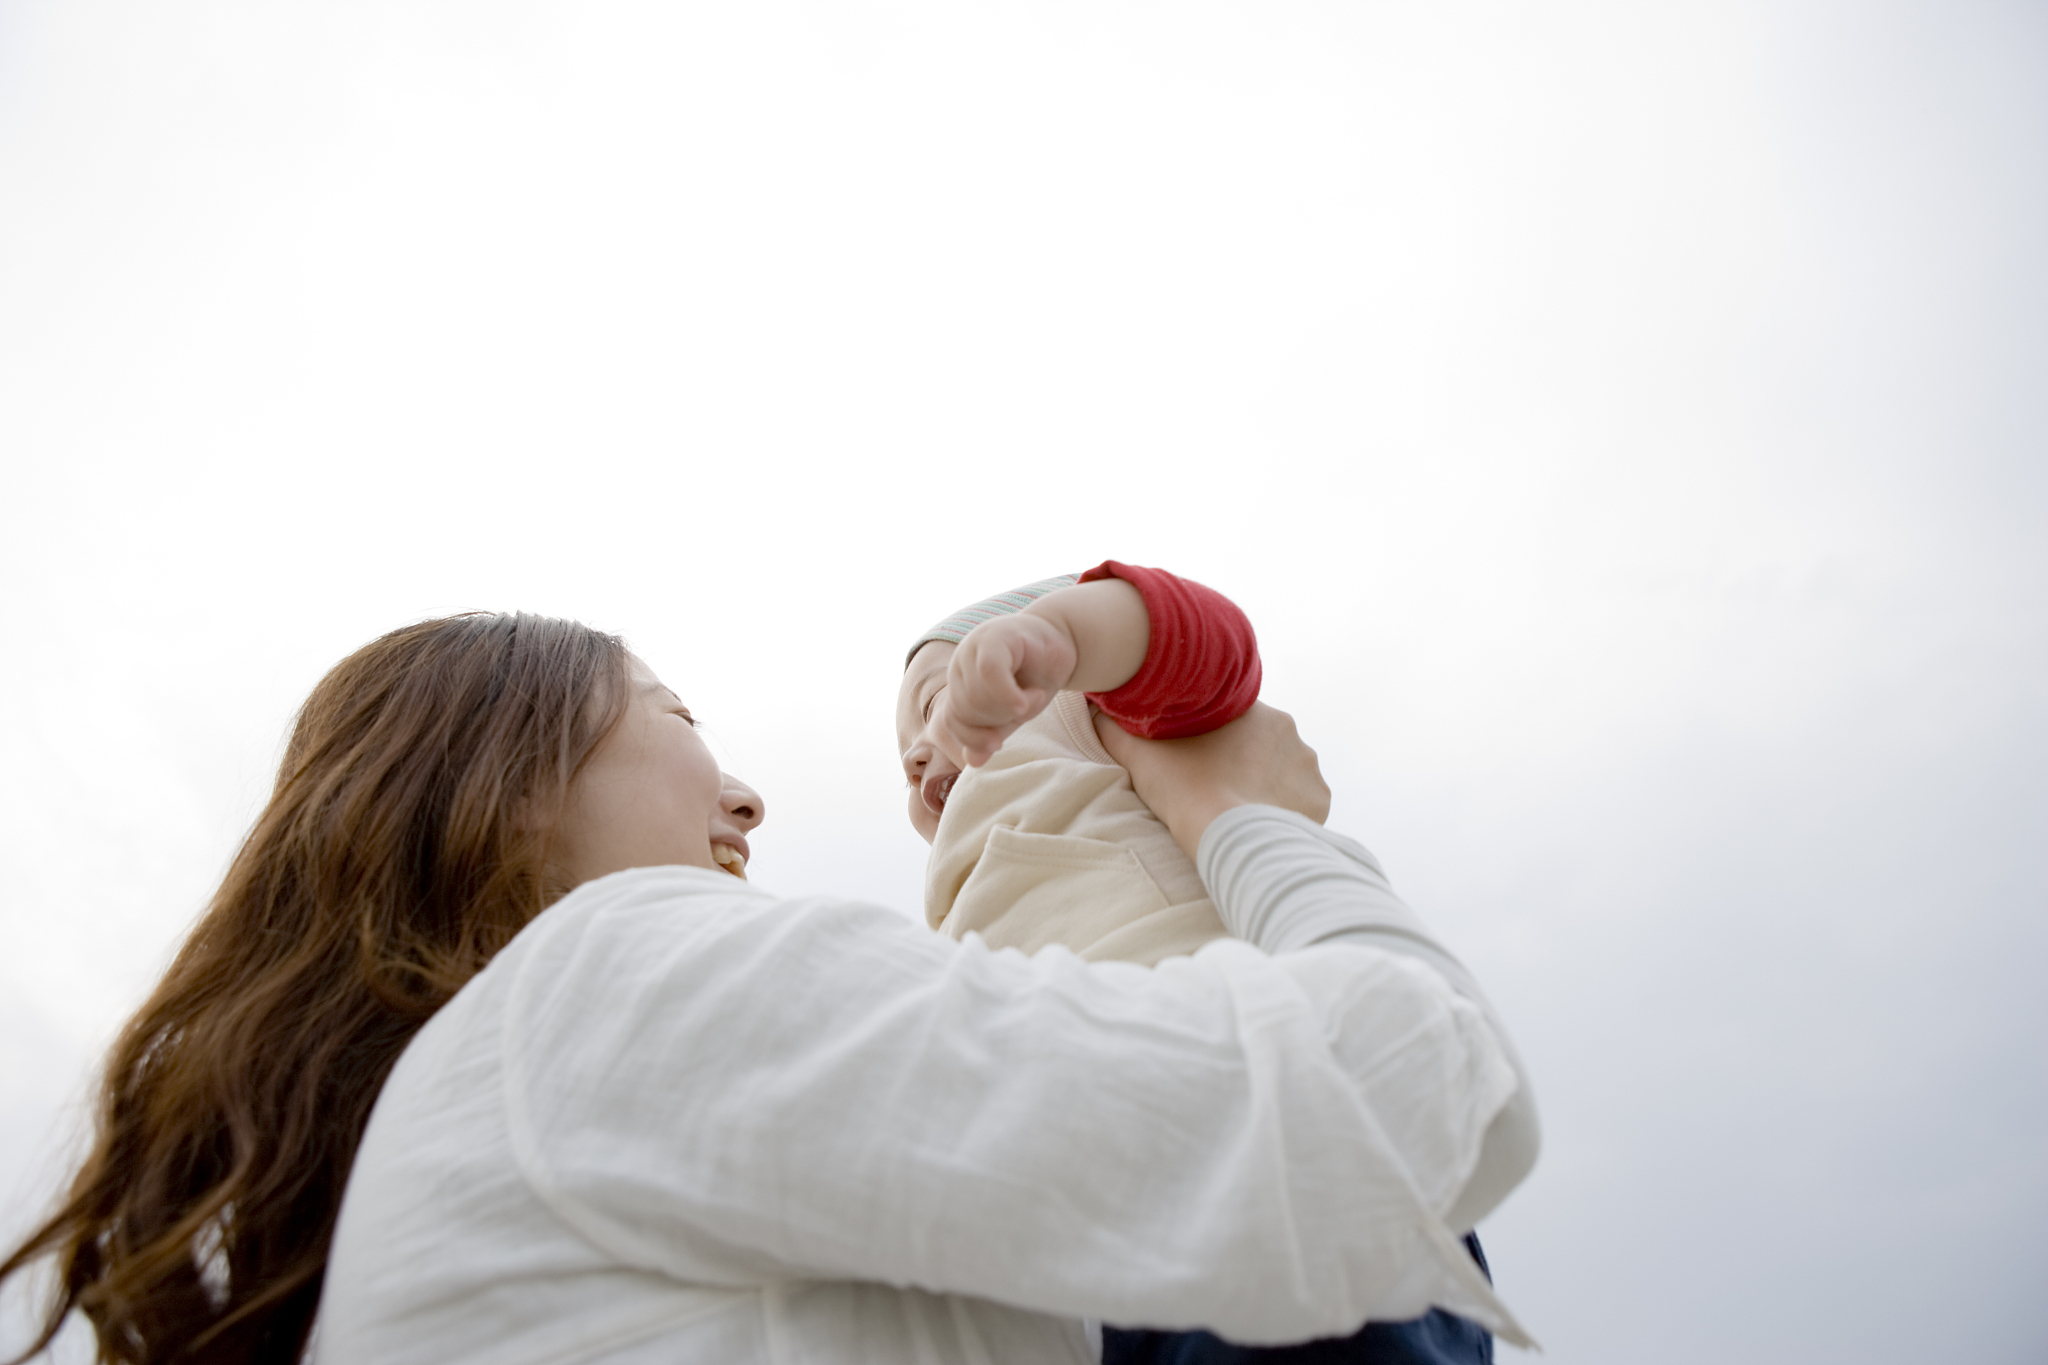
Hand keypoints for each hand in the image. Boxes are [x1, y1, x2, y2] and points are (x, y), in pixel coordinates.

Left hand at [929, 613, 1079, 768]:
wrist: (1063, 641)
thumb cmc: (1035, 677)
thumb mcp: (1012, 712)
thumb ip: (992, 733)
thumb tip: (972, 761)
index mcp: (959, 683)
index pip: (952, 720)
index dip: (972, 738)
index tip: (998, 744)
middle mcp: (961, 664)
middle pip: (967, 709)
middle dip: (1001, 719)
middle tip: (1029, 706)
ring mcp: (974, 647)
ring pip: (978, 694)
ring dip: (1013, 706)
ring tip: (1035, 695)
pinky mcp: (994, 637)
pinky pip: (989, 673)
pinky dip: (1009, 694)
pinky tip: (1031, 697)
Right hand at [1095, 702, 1330, 862]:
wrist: (1229, 837)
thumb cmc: (1183, 791)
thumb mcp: (1139, 754)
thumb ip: (1114, 727)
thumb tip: (1093, 707)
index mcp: (1253, 711)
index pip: (1235, 717)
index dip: (1217, 738)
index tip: (1201, 760)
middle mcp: (1290, 733)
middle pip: (1264, 745)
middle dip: (1245, 762)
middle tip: (1218, 787)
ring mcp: (1308, 767)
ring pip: (1285, 771)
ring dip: (1267, 786)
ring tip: (1241, 809)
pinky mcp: (1318, 800)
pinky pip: (1303, 802)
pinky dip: (1287, 811)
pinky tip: (1263, 824)